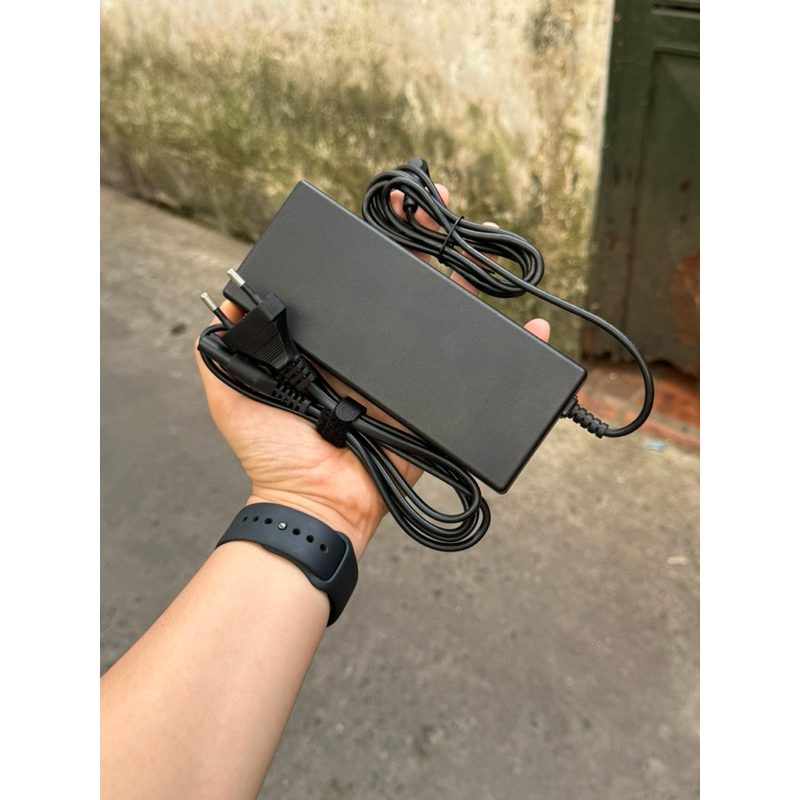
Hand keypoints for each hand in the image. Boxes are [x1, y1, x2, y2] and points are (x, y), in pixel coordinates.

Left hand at [196, 184, 549, 557]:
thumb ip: (221, 348)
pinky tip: (530, 327)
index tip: (388, 207)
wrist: (316, 503)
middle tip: (436, 205)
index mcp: (335, 345)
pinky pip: (477, 376)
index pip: (359, 283)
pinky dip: (513, 351)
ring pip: (445, 323)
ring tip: (474, 251)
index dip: (374, 246)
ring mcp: (408, 378)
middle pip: (407, 293)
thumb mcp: (232, 394)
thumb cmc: (275, 455)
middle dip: (425, 245)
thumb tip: (225, 296)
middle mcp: (375, 355)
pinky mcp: (435, 405)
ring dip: (465, 282)